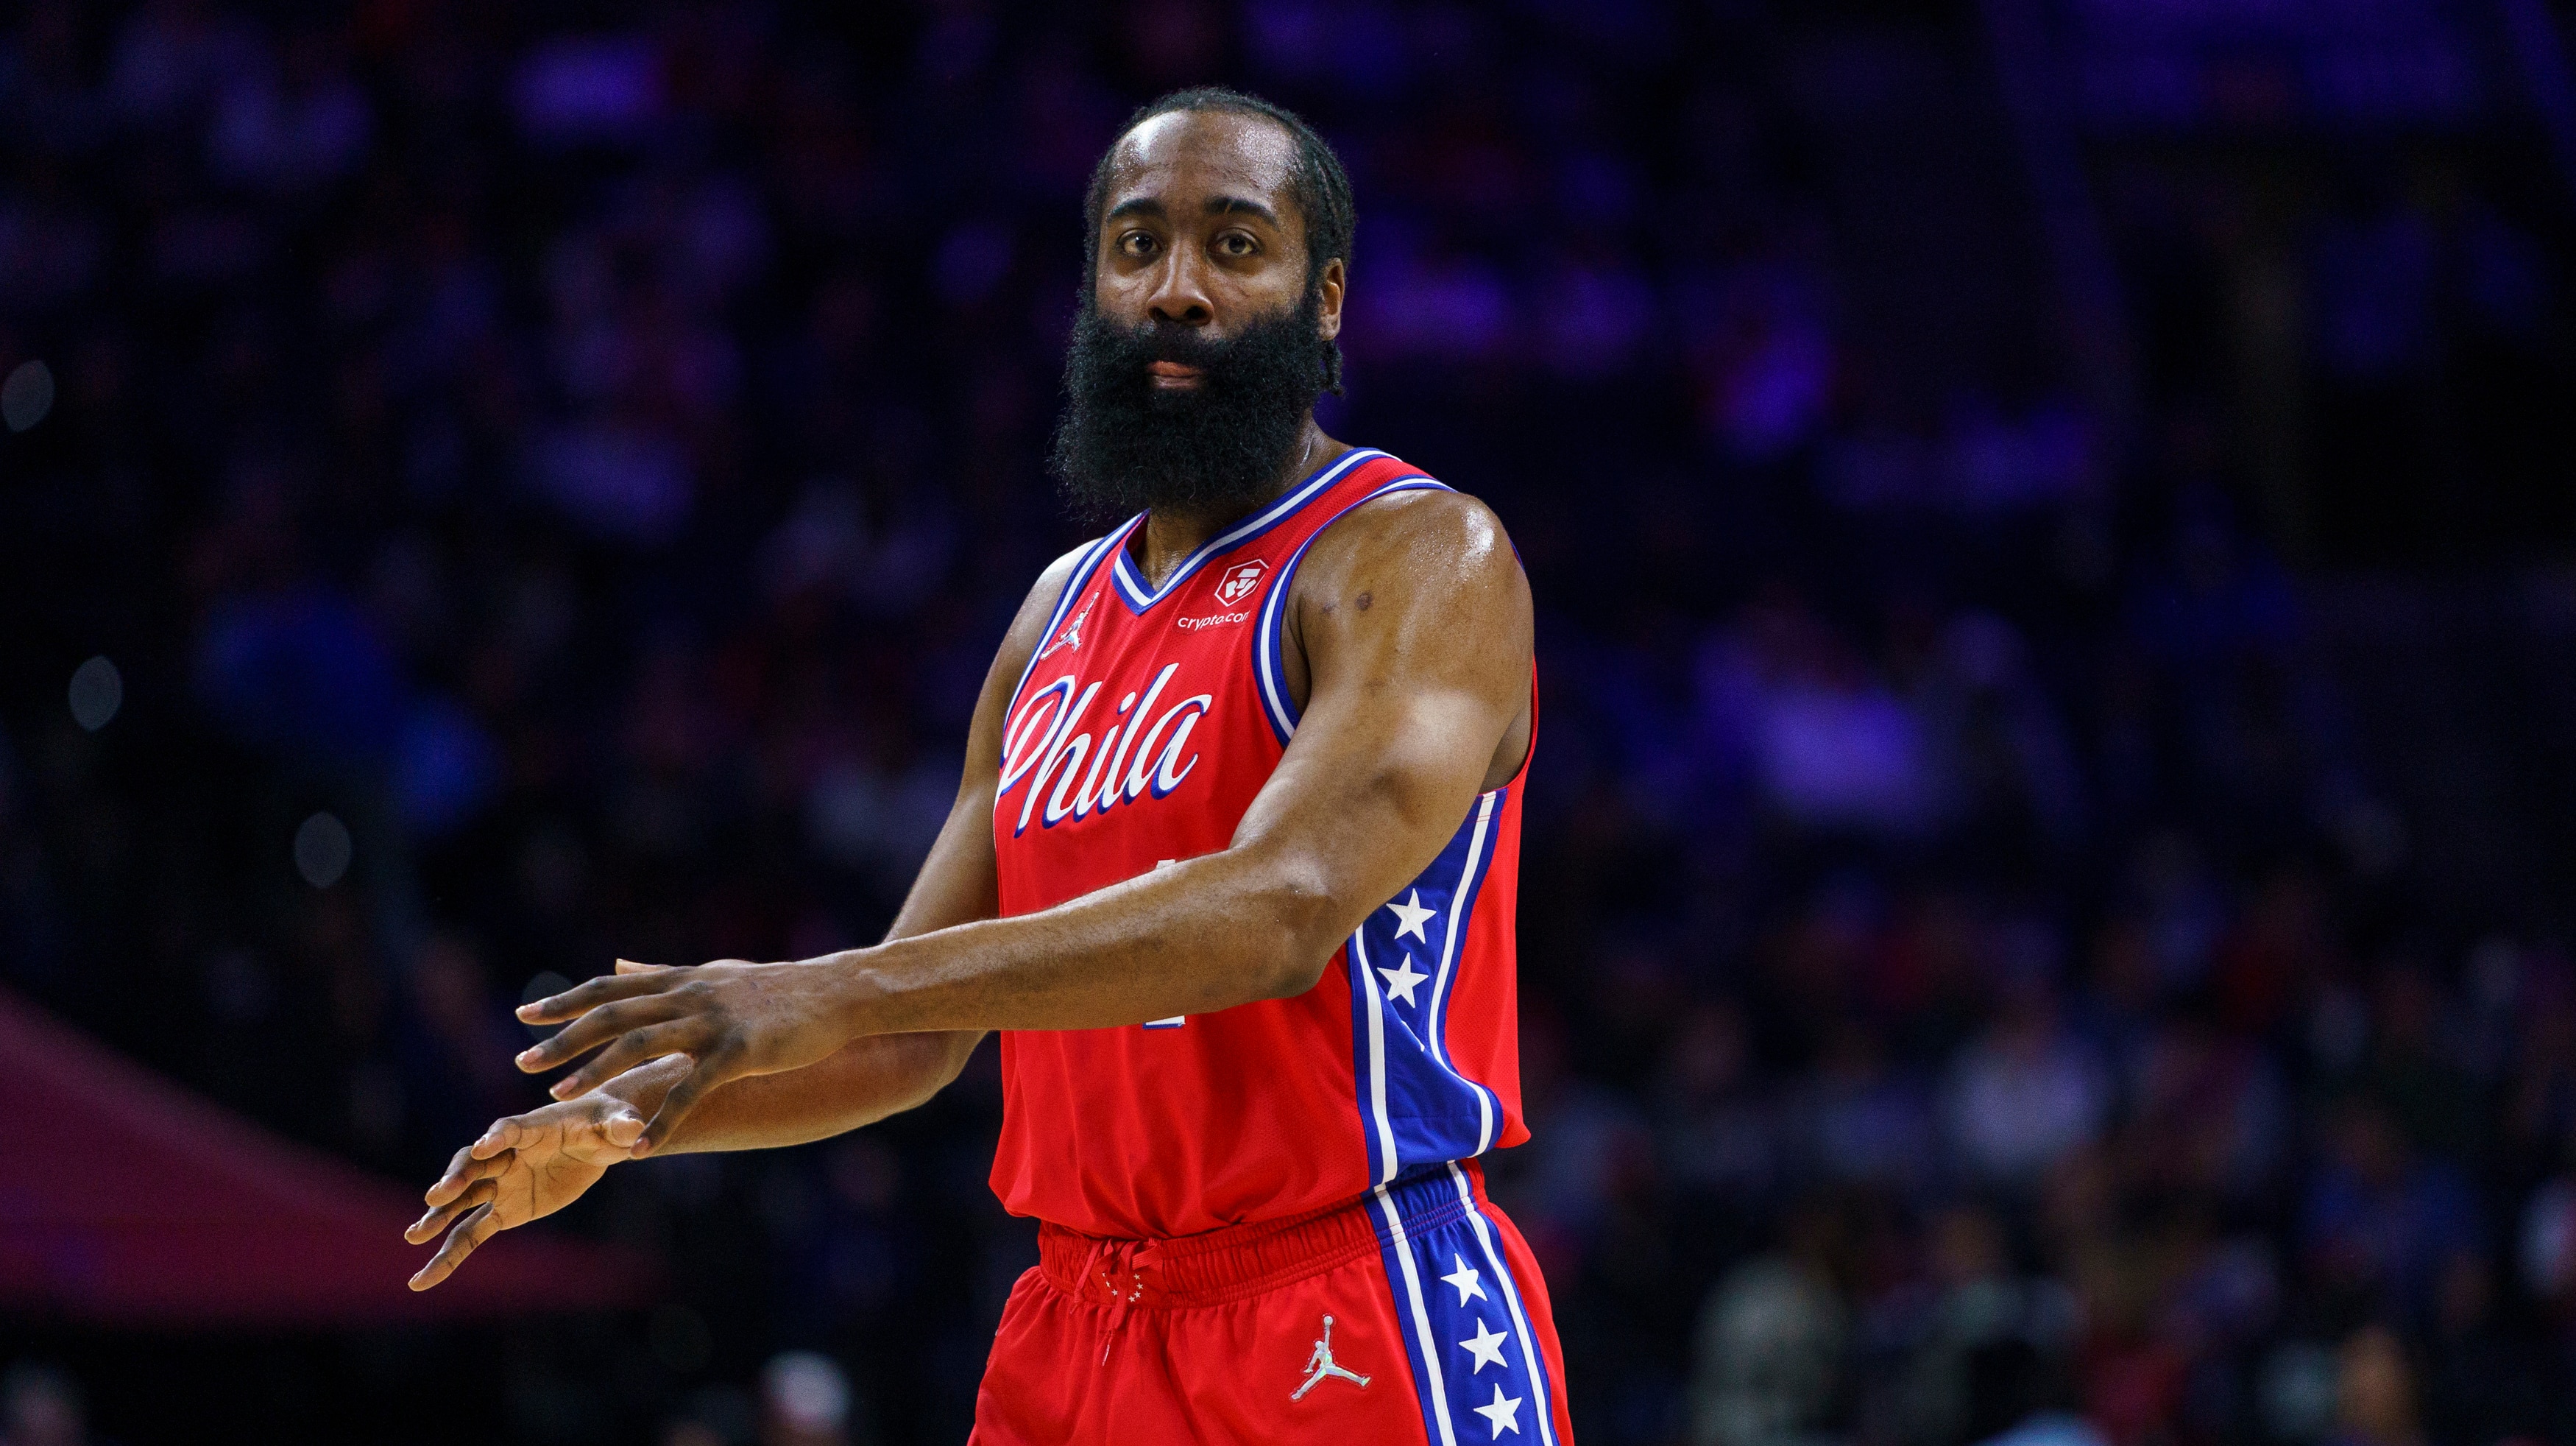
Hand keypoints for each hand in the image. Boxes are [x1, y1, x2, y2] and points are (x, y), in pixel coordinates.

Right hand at [404, 1087, 647, 1289]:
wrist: (598, 1138)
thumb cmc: (608, 1121)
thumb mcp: (620, 1121)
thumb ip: (623, 1126)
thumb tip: (635, 1129)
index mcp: (535, 1127)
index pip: (512, 1129)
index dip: (499, 1137)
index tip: (484, 1147)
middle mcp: (507, 1154)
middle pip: (476, 1166)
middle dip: (458, 1178)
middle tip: (438, 1194)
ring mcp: (500, 1184)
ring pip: (463, 1201)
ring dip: (439, 1216)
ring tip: (414, 1235)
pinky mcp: (503, 1211)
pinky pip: (470, 1234)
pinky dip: (448, 1256)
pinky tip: (423, 1280)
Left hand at [512, 955, 864, 1153]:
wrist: (837, 992)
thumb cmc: (778, 987)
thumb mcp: (715, 973)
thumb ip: (663, 973)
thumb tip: (618, 964)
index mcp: (682, 980)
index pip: (611, 988)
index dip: (567, 1002)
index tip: (525, 1018)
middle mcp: (689, 996)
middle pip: (614, 1015)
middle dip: (565, 1039)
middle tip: (524, 1063)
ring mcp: (712, 1021)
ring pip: (641, 1044)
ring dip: (598, 1072)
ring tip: (564, 1099)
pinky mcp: (738, 1051)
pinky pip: (691, 1087)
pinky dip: (662, 1117)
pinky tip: (641, 1145)